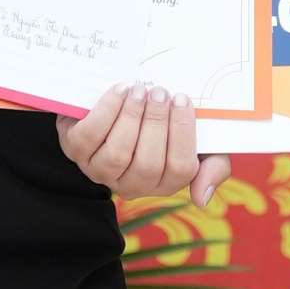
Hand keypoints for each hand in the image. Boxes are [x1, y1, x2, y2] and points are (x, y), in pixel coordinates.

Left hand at [57, 82, 227, 203]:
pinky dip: (106, 111)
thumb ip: (213, 167)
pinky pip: (90, 136)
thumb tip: (201, 198)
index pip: (180, 169)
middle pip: (148, 164)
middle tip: (161, 92)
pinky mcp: (76, 150)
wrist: (115, 105)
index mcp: (164, 182)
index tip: (183, 98)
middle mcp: (132, 184)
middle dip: (156, 123)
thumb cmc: (162, 124)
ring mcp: (101, 171)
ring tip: (140, 89)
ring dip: (131, 116)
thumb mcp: (196, 142)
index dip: (182, 133)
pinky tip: (120, 90)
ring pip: (118, 153)